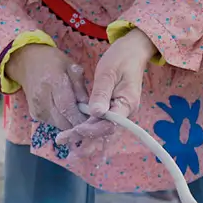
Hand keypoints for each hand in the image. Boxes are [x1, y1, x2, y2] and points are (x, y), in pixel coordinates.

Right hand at [5, 43, 89, 132]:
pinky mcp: (34, 114)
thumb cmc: (52, 61)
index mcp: (53, 82)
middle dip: (78, 123)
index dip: (81, 117)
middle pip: (63, 120)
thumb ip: (80, 87)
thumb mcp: (71, 66)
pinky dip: (62, 120)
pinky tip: (66, 111)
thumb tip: (88, 107)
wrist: (27, 62)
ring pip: (59, 125)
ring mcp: (36, 108)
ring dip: (71, 123)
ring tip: (78, 113)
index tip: (94, 120)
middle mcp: (42, 98)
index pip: (67, 107)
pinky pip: (53, 123)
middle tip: (90, 119)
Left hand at [57, 29, 156, 146]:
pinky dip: (91, 131)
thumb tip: (95, 113)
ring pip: (104, 132)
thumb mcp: (108, 72)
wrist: (133, 50)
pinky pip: (103, 124)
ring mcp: (121, 111)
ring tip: (71, 151)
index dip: (91, 131)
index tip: (74, 132)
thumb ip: (101, 93)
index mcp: (127, 104)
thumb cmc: (121, 58)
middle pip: (106, 133)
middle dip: (88, 143)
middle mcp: (126, 112)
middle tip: (69, 152)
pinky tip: (78, 137)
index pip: (109, 125)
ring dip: (89, 141)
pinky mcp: (114, 109)